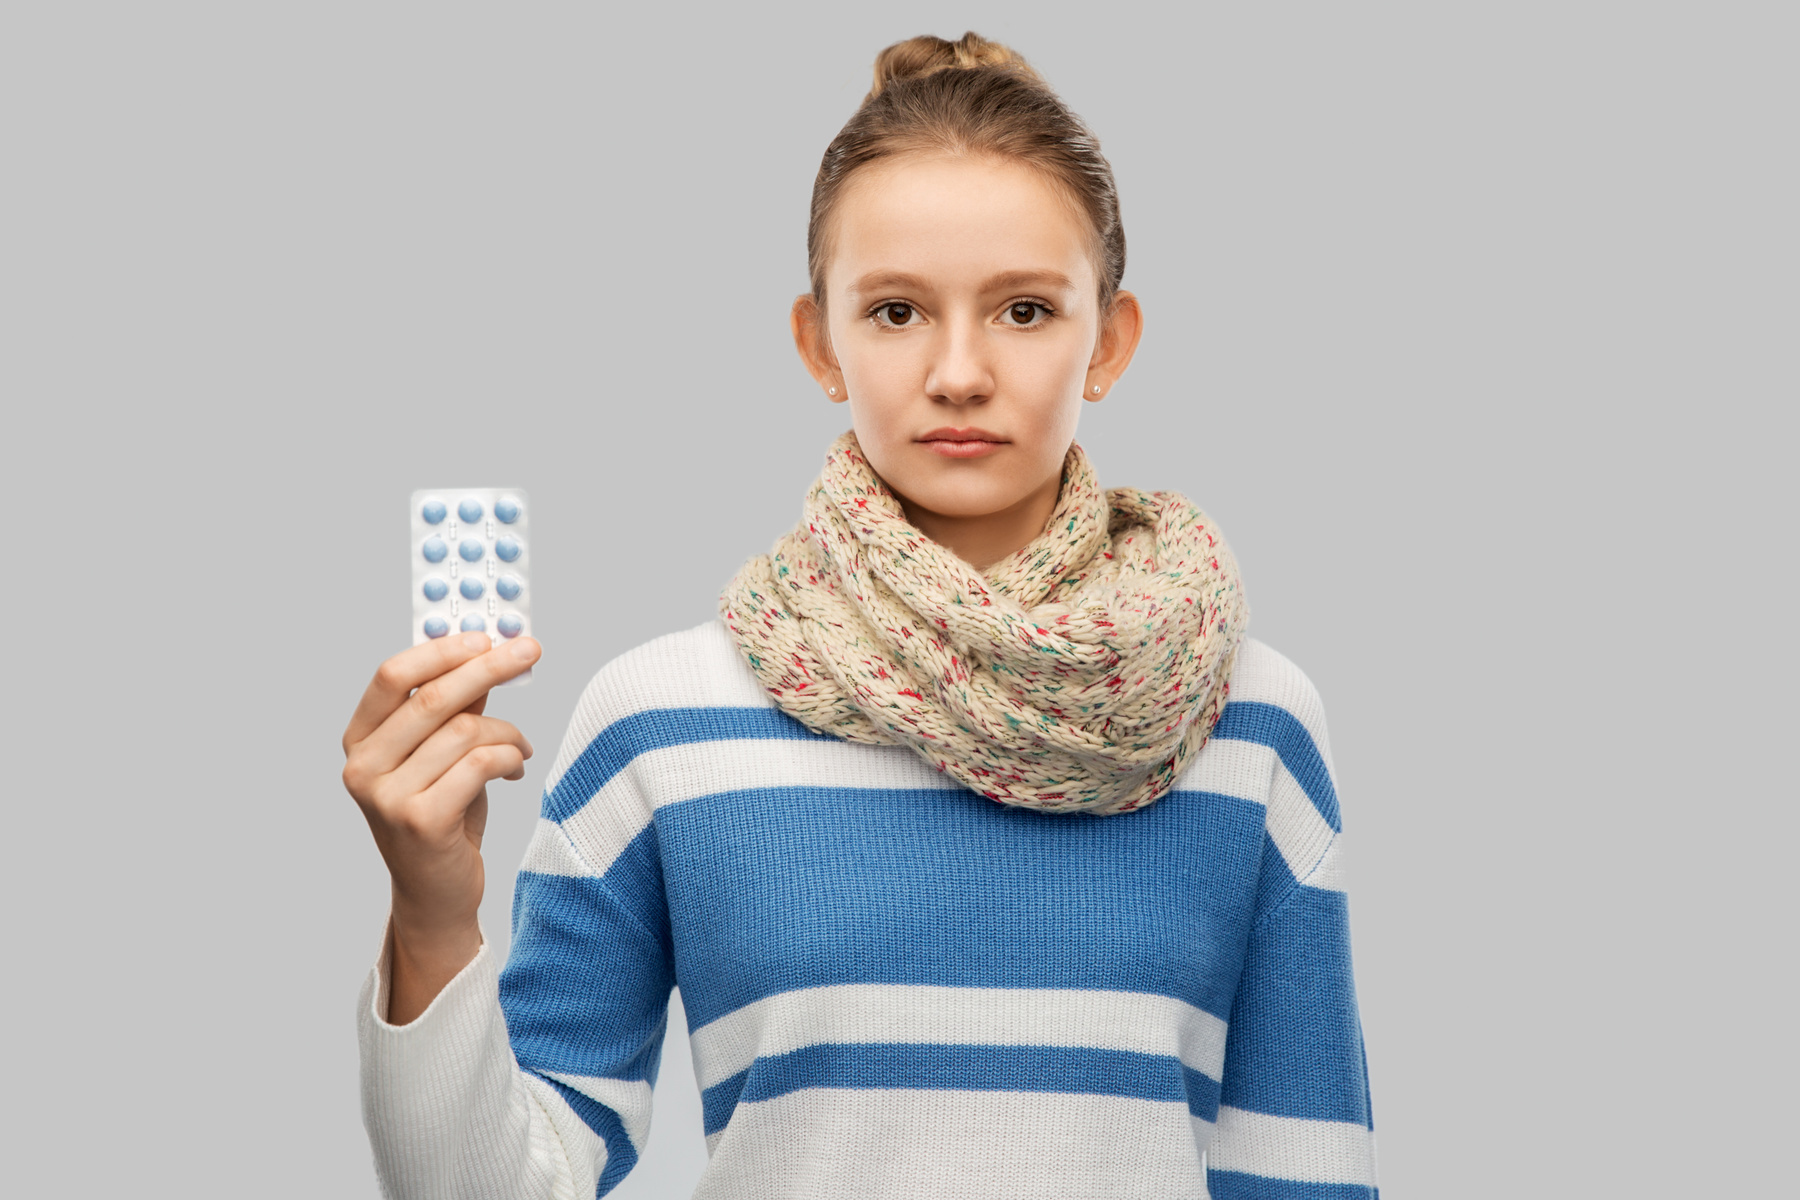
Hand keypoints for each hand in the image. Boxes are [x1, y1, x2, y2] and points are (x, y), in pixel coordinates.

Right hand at [342, 632, 540, 1021]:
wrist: (437, 894)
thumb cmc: (443, 817)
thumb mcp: (443, 754)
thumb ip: (456, 707)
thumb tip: (485, 651)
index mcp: (360, 741)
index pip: (391, 675)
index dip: (441, 650)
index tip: (485, 635)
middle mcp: (362, 767)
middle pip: (434, 697)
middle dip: (490, 667)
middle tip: (530, 650)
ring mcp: (385, 797)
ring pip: (466, 731)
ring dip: (508, 732)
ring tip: (520, 748)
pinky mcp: (420, 821)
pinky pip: (481, 764)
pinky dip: (510, 758)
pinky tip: (515, 769)